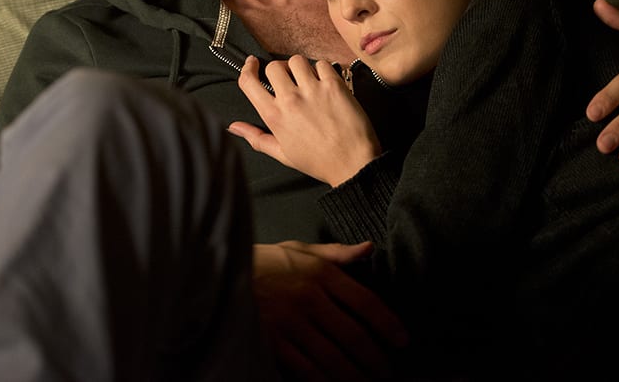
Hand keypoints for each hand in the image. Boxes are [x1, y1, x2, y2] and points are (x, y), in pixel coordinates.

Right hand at [229, 55, 380, 185]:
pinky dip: (322, 70)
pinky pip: (321, 64)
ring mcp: (312, 90)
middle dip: (278, 70)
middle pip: (273, 66)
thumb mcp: (282, 154)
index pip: (248, 82)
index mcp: (274, 116)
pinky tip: (325, 83)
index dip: (247, 68)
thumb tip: (233, 127)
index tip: (251, 63)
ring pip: (296, 60)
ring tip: (307, 79)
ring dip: (299, 67)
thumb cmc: (318, 161)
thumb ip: (256, 138)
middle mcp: (290, 99)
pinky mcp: (334, 85)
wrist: (353, 163)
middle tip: (287, 79)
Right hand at [253, 241, 407, 380]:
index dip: (389, 324)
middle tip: (388, 373)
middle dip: (376, 360)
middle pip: (355, 337)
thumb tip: (370, 248)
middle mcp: (308, 298)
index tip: (402, 340)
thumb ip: (336, 253)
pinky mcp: (273, 345)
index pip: (366, 302)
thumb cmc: (264, 263)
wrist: (216, 274)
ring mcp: (290, 324)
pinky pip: (308, 371)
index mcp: (319, 274)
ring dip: (356, 378)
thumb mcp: (299, 250)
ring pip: (334, 359)